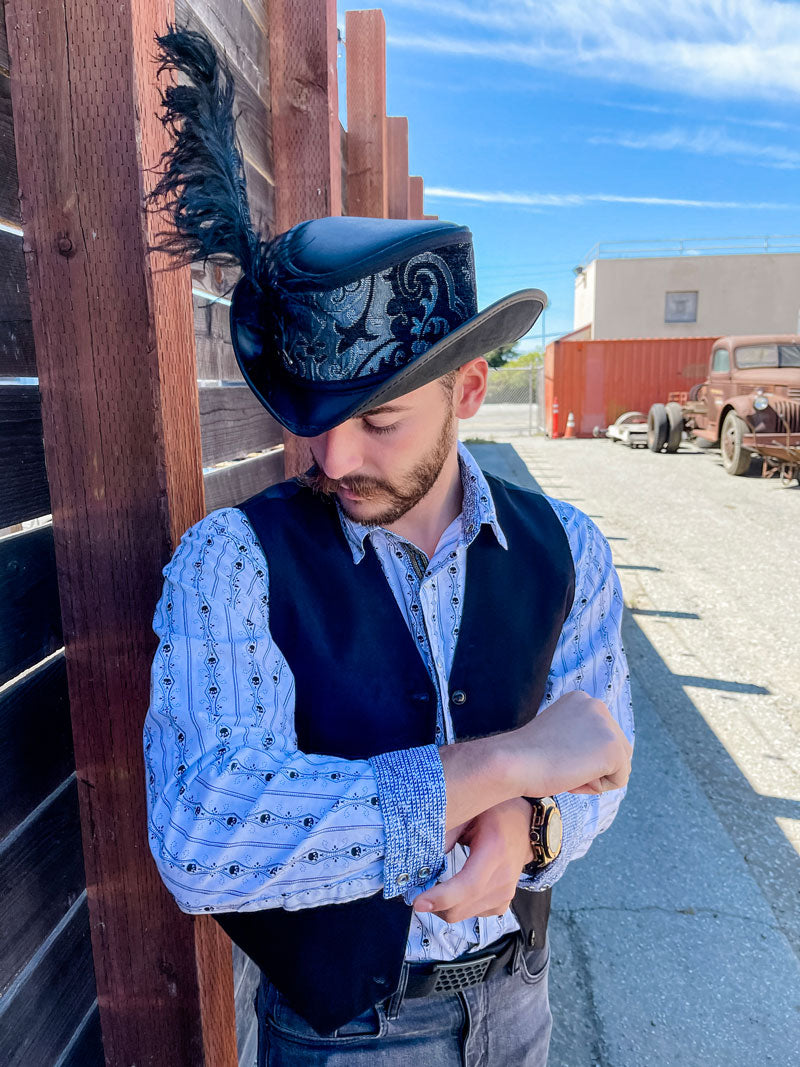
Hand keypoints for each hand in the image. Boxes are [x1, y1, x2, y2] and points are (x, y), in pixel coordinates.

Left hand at [413, 798, 533, 923]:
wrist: (528, 827)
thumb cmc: (498, 814)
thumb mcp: (473, 810)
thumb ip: (450, 830)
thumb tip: (423, 851)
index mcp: (494, 852)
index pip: (468, 885)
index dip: (442, 897)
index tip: (418, 902)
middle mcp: (502, 878)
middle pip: (462, 907)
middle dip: (434, 906)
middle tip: (415, 893)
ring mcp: (505, 894)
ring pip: (464, 915)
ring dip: (444, 908)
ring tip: (433, 889)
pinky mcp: (502, 903)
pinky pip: (473, 914)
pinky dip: (458, 907)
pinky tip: (453, 891)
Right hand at [504, 690, 631, 797]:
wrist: (513, 761)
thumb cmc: (526, 756)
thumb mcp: (557, 735)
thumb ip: (578, 736)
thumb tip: (594, 753)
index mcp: (581, 699)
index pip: (599, 736)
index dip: (580, 755)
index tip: (554, 754)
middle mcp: (597, 705)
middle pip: (616, 748)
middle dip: (593, 765)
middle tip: (561, 765)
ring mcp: (607, 726)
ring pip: (620, 764)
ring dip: (596, 776)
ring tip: (567, 770)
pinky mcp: (613, 748)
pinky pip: (619, 779)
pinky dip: (598, 788)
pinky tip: (574, 778)